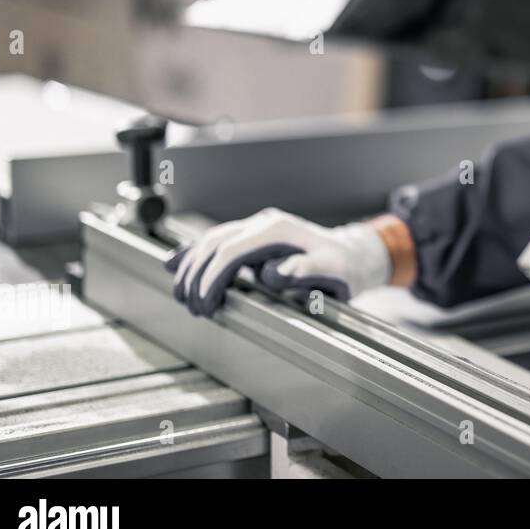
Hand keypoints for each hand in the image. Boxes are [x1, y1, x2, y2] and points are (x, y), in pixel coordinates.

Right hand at [165, 209, 390, 315]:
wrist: (353, 254)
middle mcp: (263, 223)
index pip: (231, 251)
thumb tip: (273, 272)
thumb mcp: (333, 270)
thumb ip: (305, 271)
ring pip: (211, 240)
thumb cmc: (344, 266)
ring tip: (182, 295)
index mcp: (277, 230)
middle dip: (196, 275)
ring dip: (192, 266)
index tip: (204, 304)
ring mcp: (257, 226)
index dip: (212, 278)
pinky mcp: (254, 236)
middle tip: (191, 306)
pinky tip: (175, 262)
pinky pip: (218, 240)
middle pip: (215, 243)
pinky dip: (195, 252)